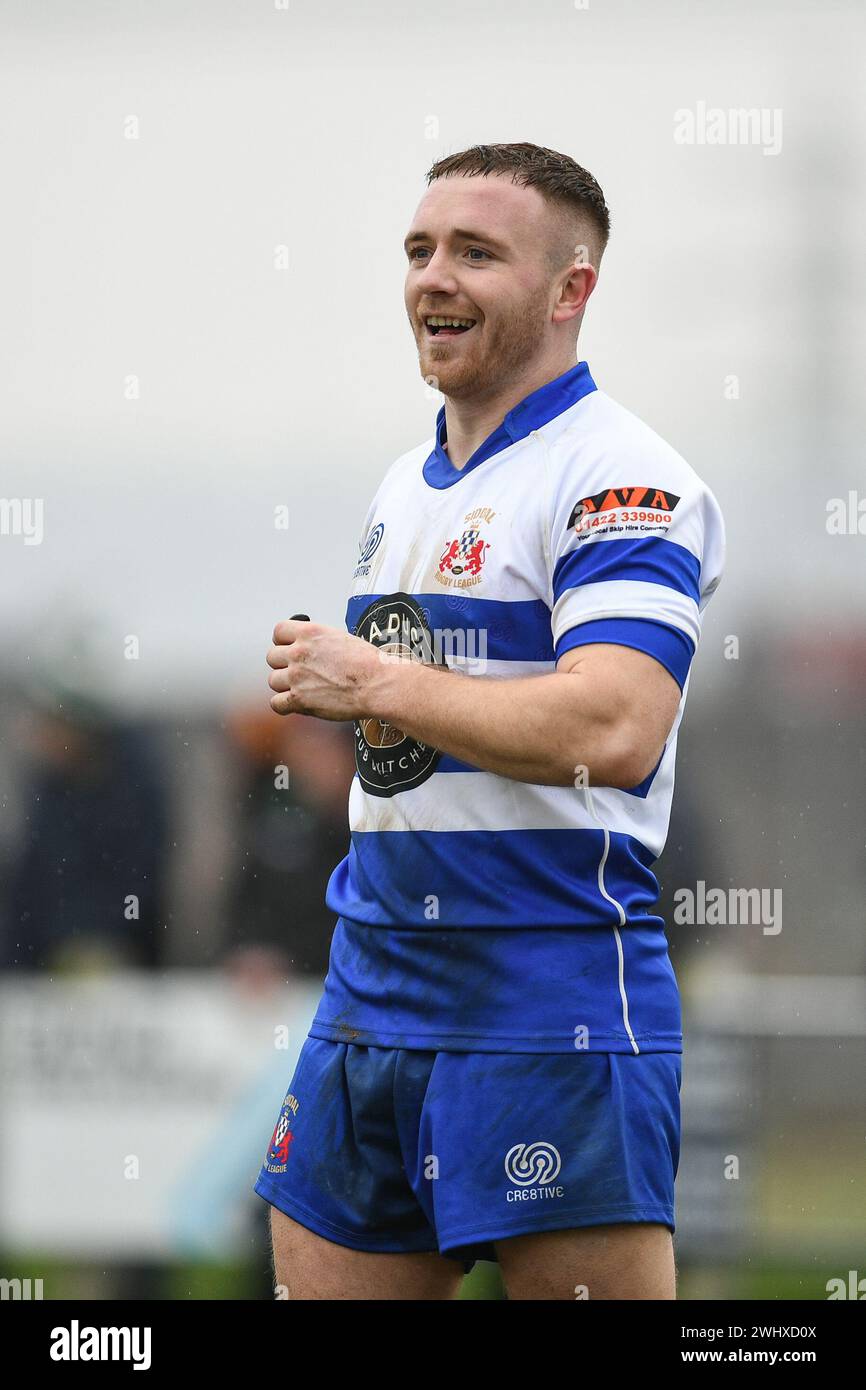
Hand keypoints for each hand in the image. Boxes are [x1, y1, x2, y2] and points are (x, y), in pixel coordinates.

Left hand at [266, 619, 384, 718]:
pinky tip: (296, 703)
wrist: (377, 684)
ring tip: (303, 688)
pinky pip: (276, 703)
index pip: (279, 631)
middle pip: (272, 657)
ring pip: (273, 680)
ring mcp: (296, 676)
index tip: (290, 648)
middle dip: (284, 664)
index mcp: (309, 633)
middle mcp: (298, 652)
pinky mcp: (298, 699)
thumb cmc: (367, 663)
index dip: (284, 641)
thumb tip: (309, 649)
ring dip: (285, 685)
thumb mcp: (340, 638)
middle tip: (300, 671)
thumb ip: (318, 642)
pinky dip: (284, 705)